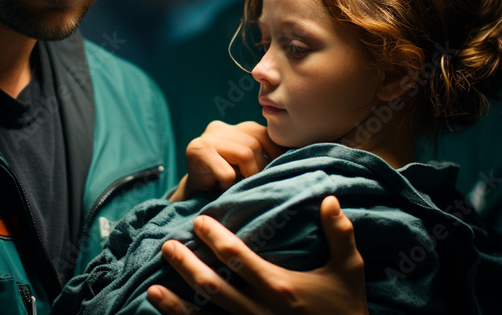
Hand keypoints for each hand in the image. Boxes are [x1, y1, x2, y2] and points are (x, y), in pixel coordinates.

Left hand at [147, 195, 367, 314]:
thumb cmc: (346, 308)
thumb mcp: (349, 270)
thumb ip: (339, 234)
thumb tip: (329, 197)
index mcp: (280, 288)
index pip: (238, 258)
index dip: (215, 239)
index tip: (199, 221)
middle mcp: (260, 311)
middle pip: (213, 285)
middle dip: (186, 264)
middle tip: (167, 245)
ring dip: (176, 301)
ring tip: (153, 284)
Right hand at [169, 121, 285, 201]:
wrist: (193, 196)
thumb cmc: (225, 182)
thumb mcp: (247, 166)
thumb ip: (264, 156)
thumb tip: (296, 158)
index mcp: (237, 128)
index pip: (266, 134)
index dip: (275, 155)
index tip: (274, 173)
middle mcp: (221, 127)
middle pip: (256, 143)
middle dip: (260, 169)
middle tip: (253, 185)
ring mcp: (207, 137)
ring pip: (245, 154)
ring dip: (245, 177)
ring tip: (236, 186)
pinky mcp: (197, 151)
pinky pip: (227, 172)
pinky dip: (229, 185)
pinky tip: (220, 187)